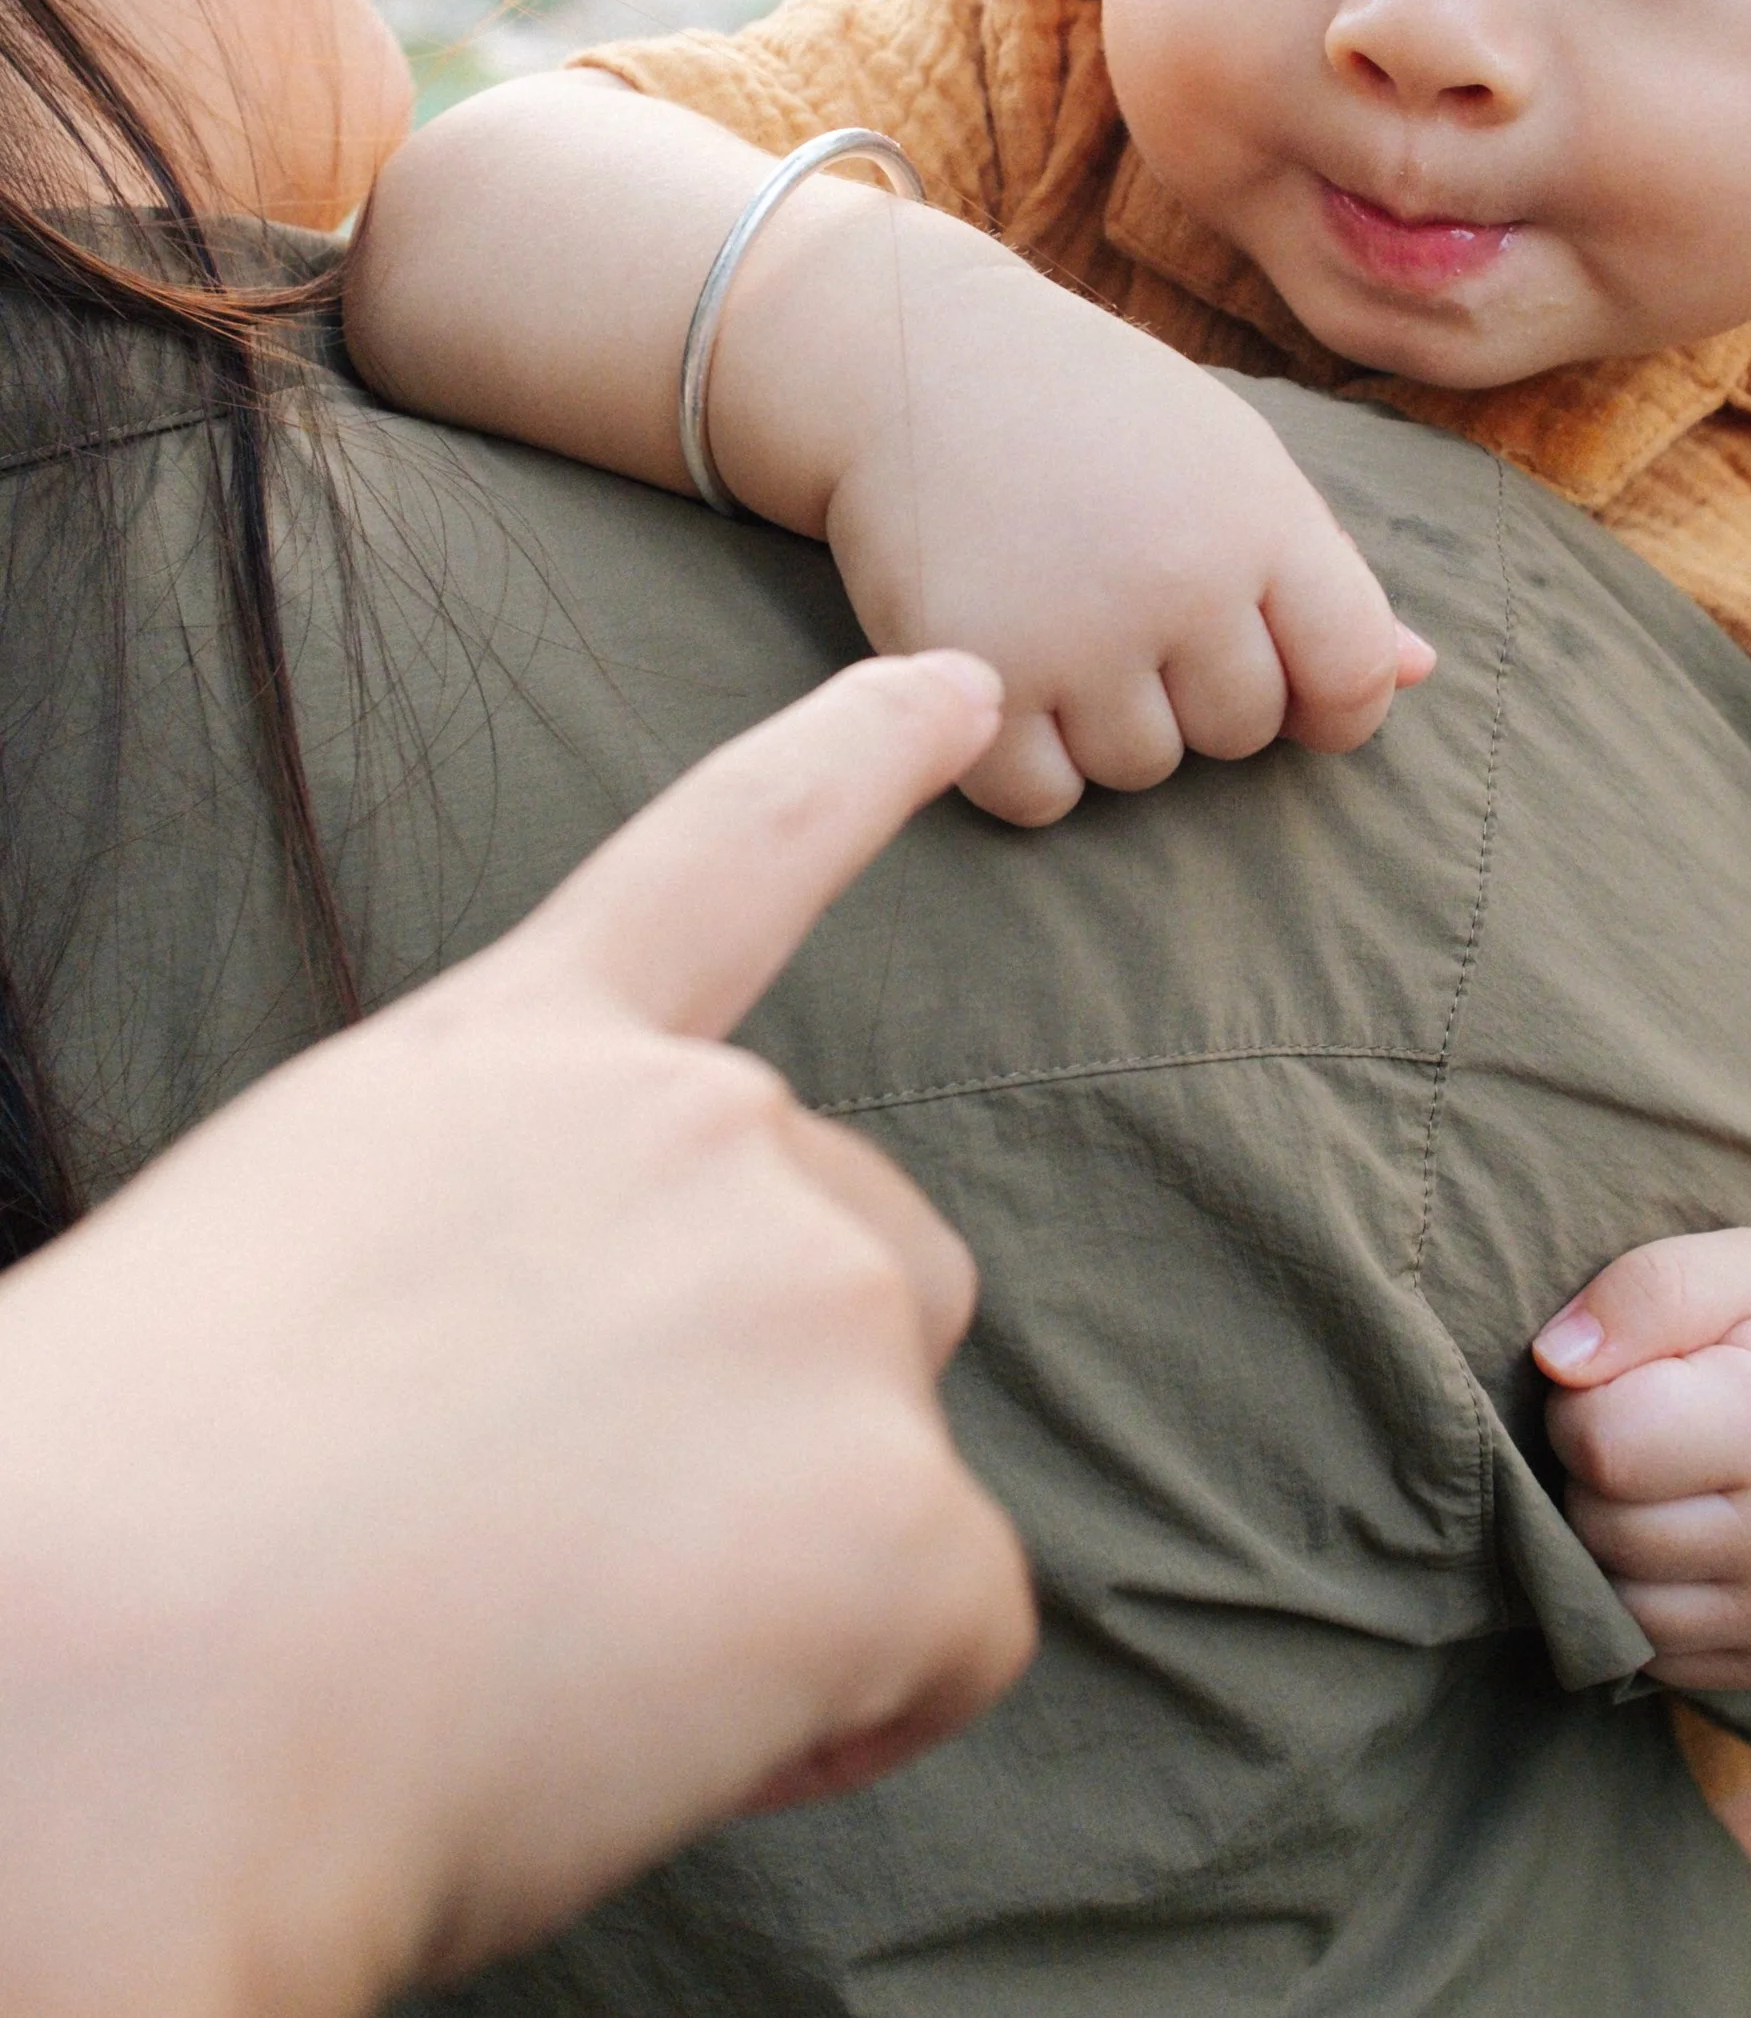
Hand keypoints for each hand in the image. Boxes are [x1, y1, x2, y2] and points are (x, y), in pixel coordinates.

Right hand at [0, 652, 1035, 2017]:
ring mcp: (815, 1291)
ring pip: (889, 1450)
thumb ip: (483, 1248)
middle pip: (852, 1257)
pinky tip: (673, 1739)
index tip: (962, 689)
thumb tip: (553, 1398)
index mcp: (518, 1060)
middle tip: (540, 1549)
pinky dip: (853, 1706)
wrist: (110, 1683)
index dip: (855, 761)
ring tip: (551, 1648)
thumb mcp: (290, 1260)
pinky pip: (953, 1628)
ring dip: (785, 1553)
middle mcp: (705, 1126)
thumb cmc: (123, 1509)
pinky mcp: (889, 1502)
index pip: (729, 857)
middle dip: (760, 1399)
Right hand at [713, 197, 1435, 825]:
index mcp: (1261, 517)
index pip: (1353, 675)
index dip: (1334, 703)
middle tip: (1136, 610)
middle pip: (1242, 730)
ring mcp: (1075, 635)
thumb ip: (1325, 574)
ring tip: (1069, 624)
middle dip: (1201, 693)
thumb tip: (1424, 673)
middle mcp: (1179, 581)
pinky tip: (1015, 679)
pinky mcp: (975, 677)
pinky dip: (1030, 764)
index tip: (1294, 689)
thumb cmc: (1095, 414)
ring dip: (1111, 724)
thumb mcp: (1228, 459)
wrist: (916, 357)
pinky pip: (1042, 799)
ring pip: (1143, 769)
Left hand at [1534, 1226, 1750, 1690]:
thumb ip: (1649, 1292)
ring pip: (1616, 1604)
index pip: (1605, 1445)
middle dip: (1593, 1470)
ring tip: (1666, 1479)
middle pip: (1601, 1527)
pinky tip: (1687, 1537)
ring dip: (1610, 1540)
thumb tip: (1555, 1362)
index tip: (1631, 1373)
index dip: (1586, 1399)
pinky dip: (1645, 1596)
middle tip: (1652, 1421)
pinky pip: (1655, 1654)